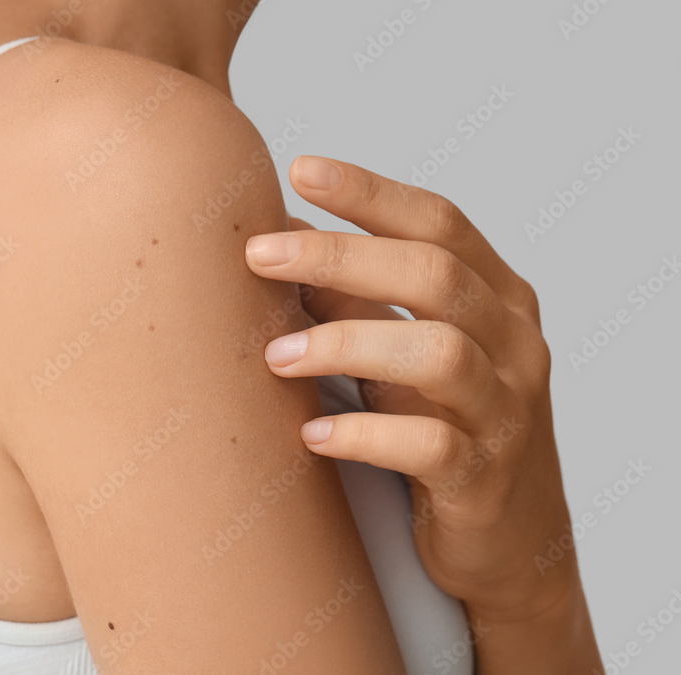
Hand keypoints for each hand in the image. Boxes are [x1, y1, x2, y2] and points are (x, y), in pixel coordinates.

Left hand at [244, 155, 576, 620]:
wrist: (512, 539)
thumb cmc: (446, 425)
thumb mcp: (405, 353)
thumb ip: (357, 299)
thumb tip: (280, 239)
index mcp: (498, 297)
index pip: (440, 223)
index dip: (371, 193)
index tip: (299, 170)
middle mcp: (513, 343)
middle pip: (434, 274)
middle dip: (339, 256)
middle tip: (257, 254)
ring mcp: (506, 411)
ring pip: (438, 354)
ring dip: (345, 344)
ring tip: (275, 356)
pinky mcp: (485, 479)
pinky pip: (430, 446)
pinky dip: (365, 433)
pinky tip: (310, 434)